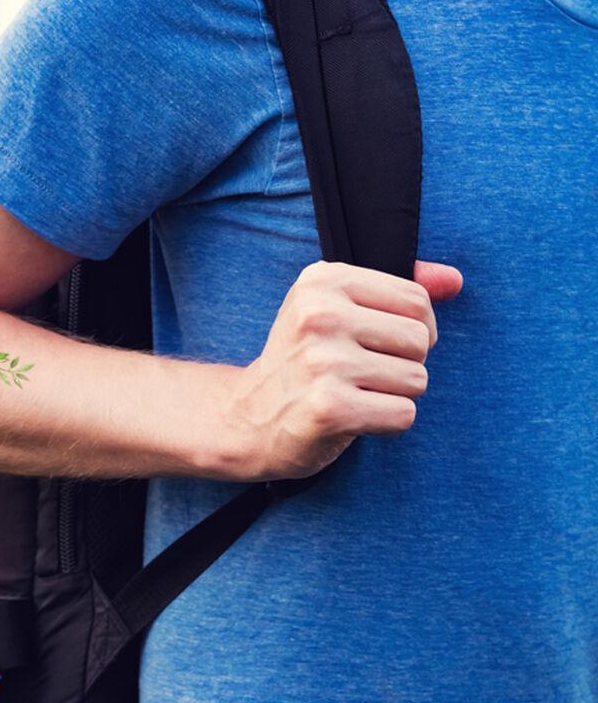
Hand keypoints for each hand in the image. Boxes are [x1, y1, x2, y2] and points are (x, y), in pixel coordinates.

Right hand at [224, 259, 462, 480]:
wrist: (248, 417)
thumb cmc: (303, 361)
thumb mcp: (337, 309)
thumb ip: (399, 292)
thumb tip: (455, 280)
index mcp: (322, 281)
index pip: (416, 300)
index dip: (413, 328)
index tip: (379, 343)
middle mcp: (320, 316)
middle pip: (421, 339)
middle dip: (404, 363)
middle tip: (362, 372)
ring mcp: (323, 362)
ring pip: (417, 379)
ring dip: (395, 395)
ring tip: (354, 393)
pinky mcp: (330, 408)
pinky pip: (403, 414)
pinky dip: (386, 423)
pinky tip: (353, 416)